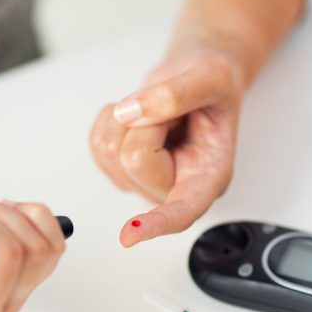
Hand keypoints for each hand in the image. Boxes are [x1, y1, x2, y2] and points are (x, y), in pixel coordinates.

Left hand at [90, 49, 242, 246]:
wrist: (198, 80)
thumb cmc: (214, 86)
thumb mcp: (212, 76)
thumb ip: (176, 94)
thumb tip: (130, 114)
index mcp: (208, 177)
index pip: (181, 211)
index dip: (157, 223)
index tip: (130, 235)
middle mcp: (175, 187)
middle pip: (134, 159)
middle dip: (147, 122)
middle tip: (173, 113)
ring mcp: (144, 182)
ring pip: (110, 151)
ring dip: (129, 118)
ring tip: (160, 114)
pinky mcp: (120, 169)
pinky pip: (96, 143)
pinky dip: (112, 118)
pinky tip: (139, 116)